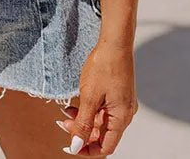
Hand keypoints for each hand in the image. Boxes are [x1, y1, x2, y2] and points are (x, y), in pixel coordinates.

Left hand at [59, 41, 138, 155]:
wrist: (115, 41)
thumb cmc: (104, 66)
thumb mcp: (90, 97)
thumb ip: (83, 124)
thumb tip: (77, 146)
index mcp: (122, 118)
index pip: (106, 147)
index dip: (87, 150)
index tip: (70, 146)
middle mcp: (125, 113)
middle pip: (103, 134)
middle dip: (82, 132)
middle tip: (63, 123)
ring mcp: (123, 102)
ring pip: (102, 121)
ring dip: (84, 120)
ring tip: (66, 113)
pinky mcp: (119, 93)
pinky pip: (104, 109)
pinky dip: (90, 109)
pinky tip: (77, 103)